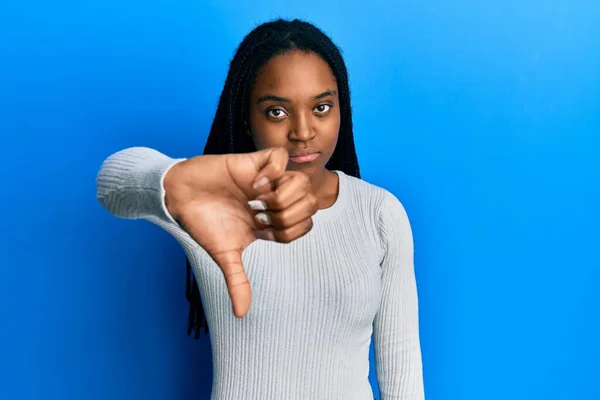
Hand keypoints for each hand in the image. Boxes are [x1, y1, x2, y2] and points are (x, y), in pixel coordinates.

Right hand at [164, 147, 317, 317]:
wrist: (178, 197)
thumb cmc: (201, 224)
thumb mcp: (224, 255)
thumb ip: (238, 281)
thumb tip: (241, 314)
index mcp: (271, 222)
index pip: (305, 226)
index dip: (291, 231)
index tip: (264, 231)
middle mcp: (274, 201)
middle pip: (309, 204)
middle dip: (290, 213)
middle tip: (264, 214)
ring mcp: (267, 180)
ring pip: (302, 180)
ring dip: (284, 193)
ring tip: (260, 197)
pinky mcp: (254, 162)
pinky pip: (281, 159)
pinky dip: (273, 172)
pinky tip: (255, 183)